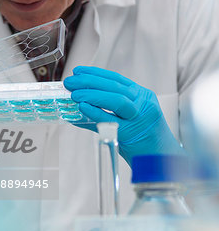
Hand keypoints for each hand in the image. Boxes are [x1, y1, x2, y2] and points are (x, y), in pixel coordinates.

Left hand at [64, 66, 183, 165]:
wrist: (160, 159)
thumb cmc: (141, 140)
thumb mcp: (127, 119)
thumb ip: (105, 112)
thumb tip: (77, 107)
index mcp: (141, 96)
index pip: (116, 79)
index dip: (95, 74)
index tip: (78, 72)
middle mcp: (142, 103)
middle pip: (115, 87)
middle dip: (89, 82)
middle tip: (70, 82)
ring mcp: (139, 118)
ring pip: (116, 100)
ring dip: (92, 95)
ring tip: (74, 95)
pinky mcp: (132, 133)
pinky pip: (111, 120)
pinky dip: (95, 112)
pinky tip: (82, 108)